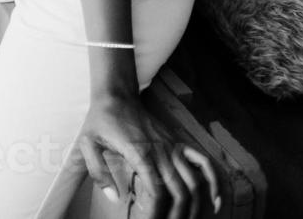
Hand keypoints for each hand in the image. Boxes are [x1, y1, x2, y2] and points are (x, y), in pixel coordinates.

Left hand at [75, 92, 220, 218]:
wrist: (117, 95)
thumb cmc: (101, 121)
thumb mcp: (87, 144)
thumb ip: (97, 172)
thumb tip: (113, 197)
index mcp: (139, 154)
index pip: (157, 192)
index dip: (156, 213)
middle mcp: (161, 152)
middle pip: (179, 192)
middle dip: (176, 215)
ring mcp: (173, 148)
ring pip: (194, 182)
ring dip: (195, 207)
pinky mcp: (179, 144)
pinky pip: (204, 162)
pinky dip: (215, 182)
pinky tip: (215, 202)